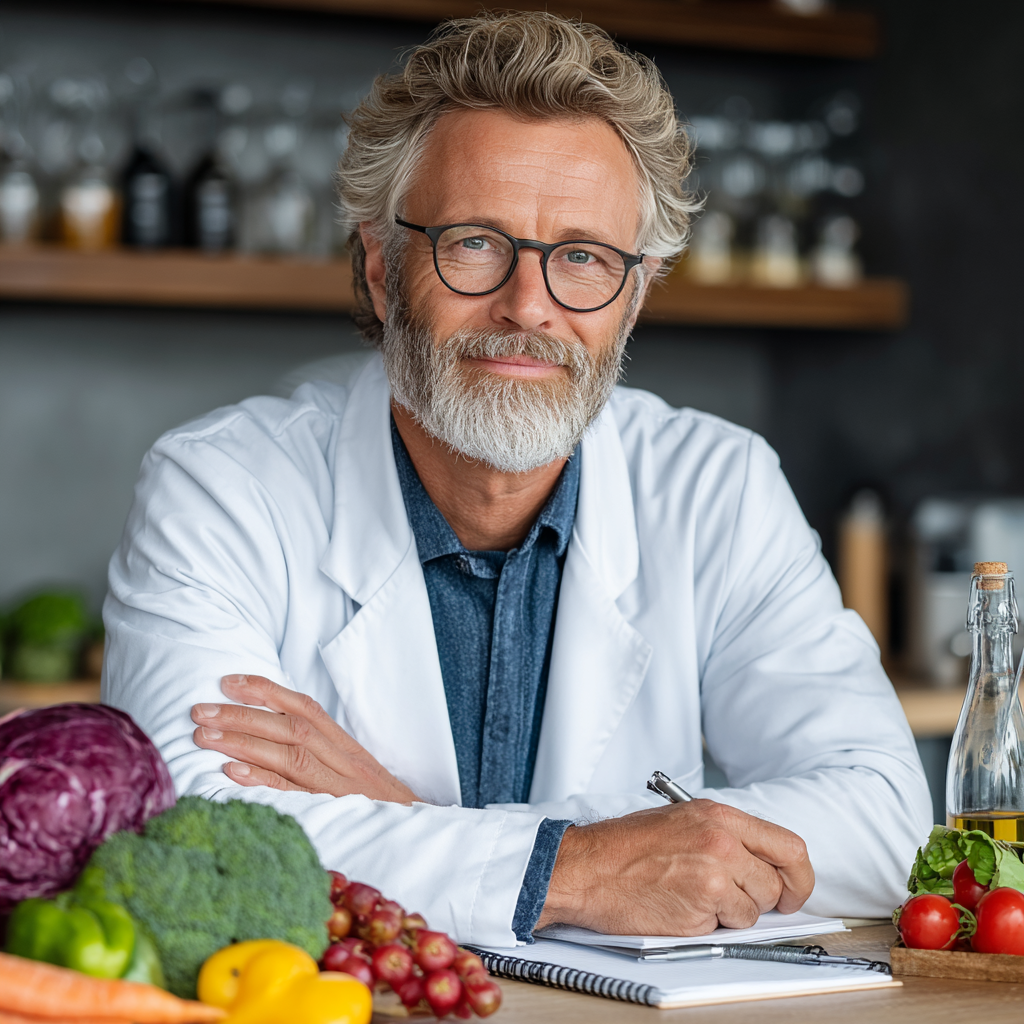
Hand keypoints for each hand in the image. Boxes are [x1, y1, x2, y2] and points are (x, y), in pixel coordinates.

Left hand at [191, 674, 419, 803]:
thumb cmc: (375, 803)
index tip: (228, 682)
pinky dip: (262, 782)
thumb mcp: (352, 770)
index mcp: (345, 745)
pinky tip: (231, 773)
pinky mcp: (332, 815)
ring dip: (243, 744)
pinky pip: (294, 796)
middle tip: (201, 712)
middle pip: (291, 729)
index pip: (304, 707)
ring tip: (205, 737)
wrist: (415, 833)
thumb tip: (267, 731)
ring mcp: (338, 789)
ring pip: (290, 757)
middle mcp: (343, 761)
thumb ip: (318, 751)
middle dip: (243, 716)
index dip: (266, 691)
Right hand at [537, 799, 813, 934]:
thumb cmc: (625, 847)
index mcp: (719, 815)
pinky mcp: (700, 905)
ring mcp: (713, 873)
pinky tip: (683, 907)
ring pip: (755, 908)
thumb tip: (760, 862)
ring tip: (698, 897)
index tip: (791, 889)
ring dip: (734, 912)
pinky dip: (711, 924)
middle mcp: (722, 840)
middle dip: (770, 899)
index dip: (798, 875)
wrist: (588, 867)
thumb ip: (725, 835)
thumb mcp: (681, 819)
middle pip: (778, 881)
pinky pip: (728, 925)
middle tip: (754, 903)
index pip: (789, 846)